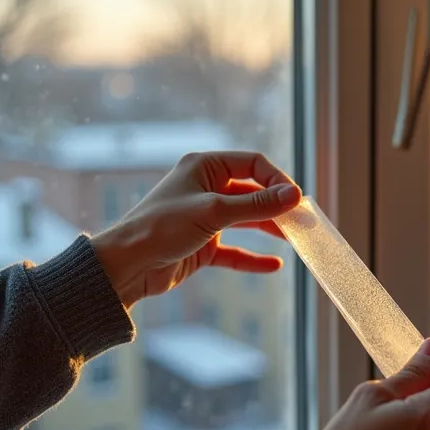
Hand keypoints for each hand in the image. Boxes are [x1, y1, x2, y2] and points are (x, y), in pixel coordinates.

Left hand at [89, 151, 301, 307]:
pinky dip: (252, 257)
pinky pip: (234, 250)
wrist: (126, 266)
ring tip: (295, 239)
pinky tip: (274, 265)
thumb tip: (294, 195)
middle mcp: (205, 188)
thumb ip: (256, 205)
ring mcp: (204, 217)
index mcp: (204, 167)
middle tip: (303, 221)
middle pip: (253, 192)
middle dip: (278, 205)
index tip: (297, 199)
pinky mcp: (201, 245)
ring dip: (270, 228)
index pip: (252, 164)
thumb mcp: (214, 212)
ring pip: (246, 219)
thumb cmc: (161, 228)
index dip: (277, 179)